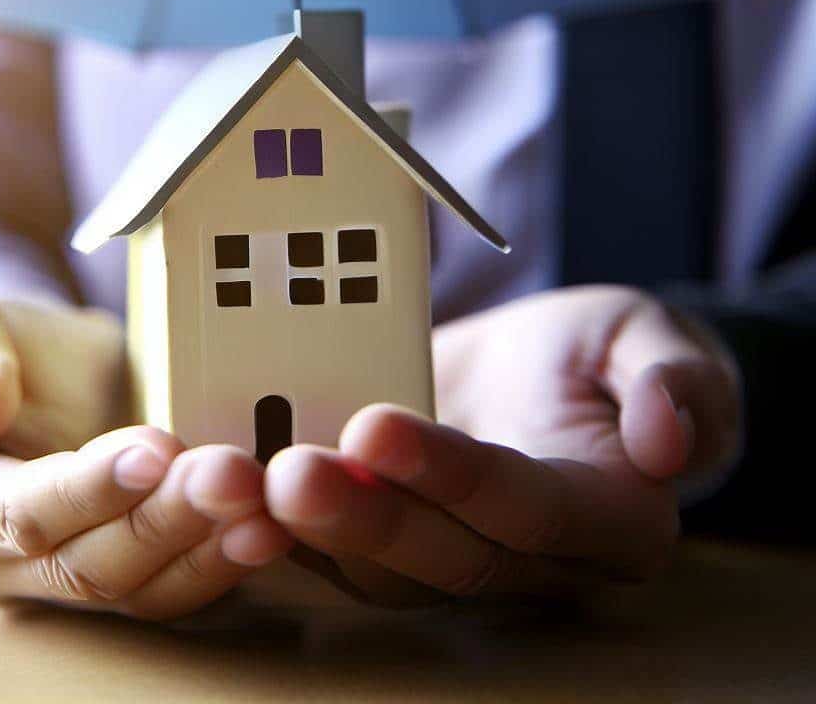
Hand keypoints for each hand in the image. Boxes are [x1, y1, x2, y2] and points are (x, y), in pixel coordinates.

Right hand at [0, 296, 290, 619]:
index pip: (20, 515)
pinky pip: (180, 582)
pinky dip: (227, 559)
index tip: (155, 447)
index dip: (89, 487)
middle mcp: (11, 566)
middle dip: (167, 519)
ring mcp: (78, 573)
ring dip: (208, 547)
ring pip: (144, 586)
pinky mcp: (137, 568)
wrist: (47, 365)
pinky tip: (269, 526)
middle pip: (91, 563)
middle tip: (231, 473)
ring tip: (262, 505)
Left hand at [265, 286, 741, 601]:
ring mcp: (454, 552)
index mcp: (603, 517)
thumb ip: (675, 381)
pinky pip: (341, 552)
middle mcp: (525, 558)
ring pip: (383, 570)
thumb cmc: (602, 353)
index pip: (527, 509)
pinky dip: (286, 530)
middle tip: (289, 470)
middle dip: (363, 517)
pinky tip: (234, 491)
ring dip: (311, 532)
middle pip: (444, 556)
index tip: (376, 426)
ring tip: (245, 482)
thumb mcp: (651, 340)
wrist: (542, 370)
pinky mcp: (396, 533)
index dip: (455, 477)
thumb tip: (667, 438)